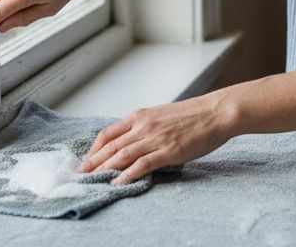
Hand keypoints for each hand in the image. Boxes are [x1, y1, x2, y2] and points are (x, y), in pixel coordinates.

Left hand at [77, 92, 238, 185]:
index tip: (86, 160)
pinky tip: (117, 183)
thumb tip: (135, 141)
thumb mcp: (162, 115)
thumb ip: (146, 126)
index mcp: (140, 116)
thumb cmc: (194, 115)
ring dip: (104, 170)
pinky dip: (126, 175)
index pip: (107, 133)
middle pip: (110, 146)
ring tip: (92, 181)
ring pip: (121, 156)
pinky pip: (140, 165)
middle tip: (80, 174)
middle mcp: (143, 126)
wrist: (216, 112)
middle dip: (92, 162)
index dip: (94, 149)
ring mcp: (154, 138)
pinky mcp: (166, 151)